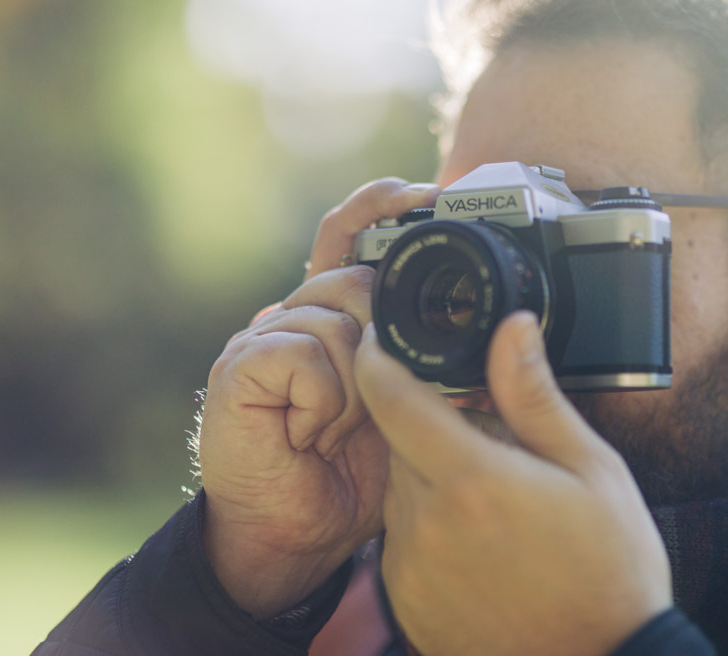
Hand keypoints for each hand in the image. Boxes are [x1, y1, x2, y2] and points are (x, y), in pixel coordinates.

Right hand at [197, 179, 438, 617]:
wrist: (298, 535)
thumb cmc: (355, 473)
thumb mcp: (411, 407)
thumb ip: (429, 360)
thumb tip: (489, 327)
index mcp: (332, 318)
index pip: (348, 239)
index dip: (379, 208)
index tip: (425, 192)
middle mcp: (295, 316)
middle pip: (350, 277)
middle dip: (381, 334)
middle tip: (374, 399)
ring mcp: (262, 336)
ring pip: (333, 315)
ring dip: (355, 382)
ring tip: (338, 428)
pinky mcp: (238, 365)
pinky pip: (303, 351)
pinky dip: (323, 399)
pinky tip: (311, 432)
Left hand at [355, 311, 671, 655]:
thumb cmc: (609, 571)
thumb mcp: (590, 469)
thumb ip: (534, 396)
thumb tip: (511, 329)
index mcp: (471, 479)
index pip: (391, 397)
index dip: (377, 357)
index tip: (382, 339)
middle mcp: (426, 524)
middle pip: (399, 442)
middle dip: (435, 427)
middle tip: (495, 444)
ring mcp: (410, 569)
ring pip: (401, 489)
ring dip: (434, 477)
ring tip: (500, 503)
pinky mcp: (407, 603)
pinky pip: (402, 539)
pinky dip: (431, 525)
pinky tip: (484, 545)